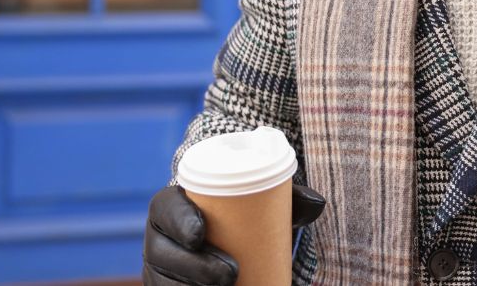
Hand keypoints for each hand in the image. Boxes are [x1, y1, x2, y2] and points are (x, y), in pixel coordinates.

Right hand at [143, 182, 325, 284]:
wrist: (227, 236)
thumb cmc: (242, 214)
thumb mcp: (260, 202)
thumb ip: (289, 199)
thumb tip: (317, 202)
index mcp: (172, 206)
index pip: (165, 209)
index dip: (179, 221)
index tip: (201, 233)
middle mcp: (159, 238)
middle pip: (164, 254)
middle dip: (193, 267)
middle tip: (230, 272)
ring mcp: (158, 268)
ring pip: (164, 282)